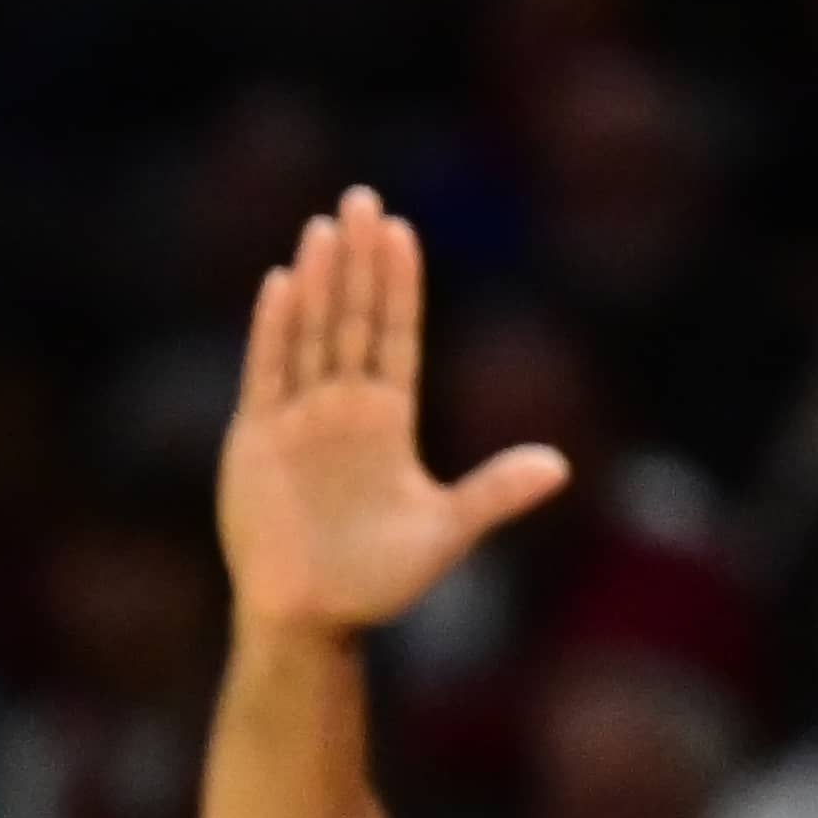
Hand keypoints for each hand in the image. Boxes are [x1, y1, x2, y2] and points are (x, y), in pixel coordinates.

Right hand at [220, 184, 569, 634]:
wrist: (309, 619)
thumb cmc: (376, 582)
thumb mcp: (446, 532)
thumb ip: (495, 493)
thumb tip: (562, 466)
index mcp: (388, 421)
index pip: (395, 336)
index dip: (398, 286)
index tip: (402, 232)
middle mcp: (342, 409)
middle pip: (351, 319)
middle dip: (357, 261)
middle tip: (362, 199)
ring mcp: (297, 419)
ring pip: (310, 335)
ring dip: (316, 282)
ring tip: (324, 228)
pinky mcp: (256, 438)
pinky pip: (266, 373)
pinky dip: (273, 331)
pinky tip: (281, 285)